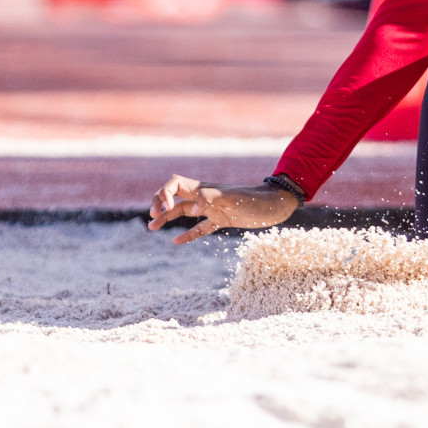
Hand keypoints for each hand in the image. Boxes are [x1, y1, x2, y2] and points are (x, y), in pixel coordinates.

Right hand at [148, 174, 299, 243]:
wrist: (276, 205)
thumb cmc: (255, 200)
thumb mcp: (232, 198)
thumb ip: (210, 199)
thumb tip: (190, 209)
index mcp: (204, 189)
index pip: (175, 184)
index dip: (164, 195)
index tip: (167, 210)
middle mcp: (205, 197)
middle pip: (174, 196)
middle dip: (159, 203)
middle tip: (151, 217)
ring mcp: (213, 209)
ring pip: (183, 212)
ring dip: (167, 218)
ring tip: (151, 227)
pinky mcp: (222, 221)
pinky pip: (200, 228)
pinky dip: (187, 235)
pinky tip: (176, 242)